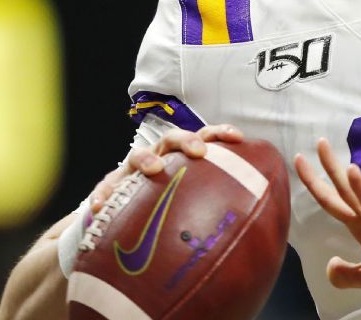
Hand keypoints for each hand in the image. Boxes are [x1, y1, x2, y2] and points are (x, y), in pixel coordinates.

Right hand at [90, 124, 242, 213]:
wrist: (124, 223)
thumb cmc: (167, 210)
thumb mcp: (192, 205)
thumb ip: (219, 208)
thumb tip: (260, 225)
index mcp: (181, 160)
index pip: (203, 139)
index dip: (220, 134)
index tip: (237, 137)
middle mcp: (157, 159)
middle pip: (171, 139)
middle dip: (186, 140)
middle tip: (200, 152)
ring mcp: (131, 173)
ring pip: (136, 157)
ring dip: (146, 159)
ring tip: (154, 169)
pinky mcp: (108, 190)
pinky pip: (103, 191)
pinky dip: (101, 197)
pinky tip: (100, 208)